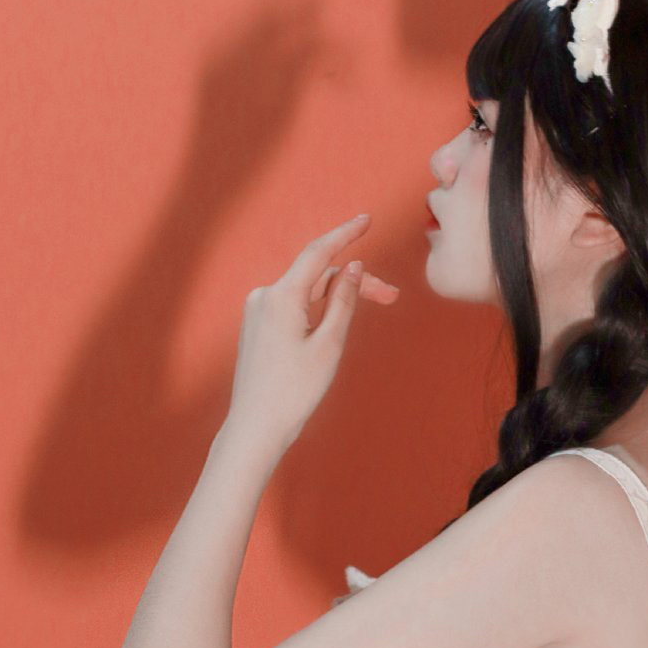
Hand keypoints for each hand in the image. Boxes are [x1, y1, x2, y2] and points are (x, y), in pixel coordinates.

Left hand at [224, 213, 397, 455]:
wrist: (256, 427)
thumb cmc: (294, 391)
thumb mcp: (329, 345)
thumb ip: (344, 301)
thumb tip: (352, 266)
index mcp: (281, 297)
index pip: (319, 253)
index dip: (345, 234)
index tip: (367, 219)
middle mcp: (264, 296)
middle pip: (318, 276)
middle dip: (355, 282)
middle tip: (391, 298)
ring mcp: (258, 310)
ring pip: (308, 292)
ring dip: (340, 297)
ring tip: (371, 311)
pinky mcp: (258, 324)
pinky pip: (294, 305)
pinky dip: (319, 308)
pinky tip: (337, 324)